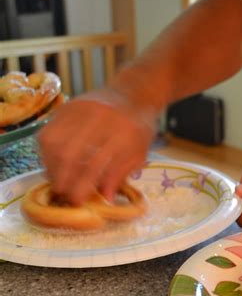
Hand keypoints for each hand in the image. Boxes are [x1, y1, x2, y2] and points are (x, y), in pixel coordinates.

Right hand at [38, 88, 156, 203]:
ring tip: (56, 181)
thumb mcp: (139, 153)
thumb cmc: (138, 129)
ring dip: (51, 166)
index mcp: (123, 133)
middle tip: (63, 194)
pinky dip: (46, 152)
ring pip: (53, 142)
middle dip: (62, 178)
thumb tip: (104, 197)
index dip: (83, 185)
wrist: (133, 94)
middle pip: (70, 153)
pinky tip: (53, 164)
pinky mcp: (67, 106)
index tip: (78, 201)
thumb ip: (122, 174)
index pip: (96, 164)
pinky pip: (48, 131)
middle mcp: (99, 118)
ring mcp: (80, 109)